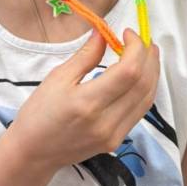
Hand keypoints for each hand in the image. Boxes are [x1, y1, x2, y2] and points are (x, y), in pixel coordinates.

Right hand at [6, 28, 159, 172]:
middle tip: (142, 40)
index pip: (128, 71)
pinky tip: (140, 76)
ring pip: (147, 99)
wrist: (34, 152)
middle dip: (149, 57)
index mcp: (87, 102)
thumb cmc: (39, 113)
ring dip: (152, 73)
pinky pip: (140, 111)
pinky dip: (145, 90)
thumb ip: (86, 55)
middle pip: (143, 84)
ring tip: (146, 54)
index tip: (128, 33)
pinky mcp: (116, 140)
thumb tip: (104, 33)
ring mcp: (114, 134)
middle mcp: (106, 121)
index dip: (136, 48)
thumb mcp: (58, 78)